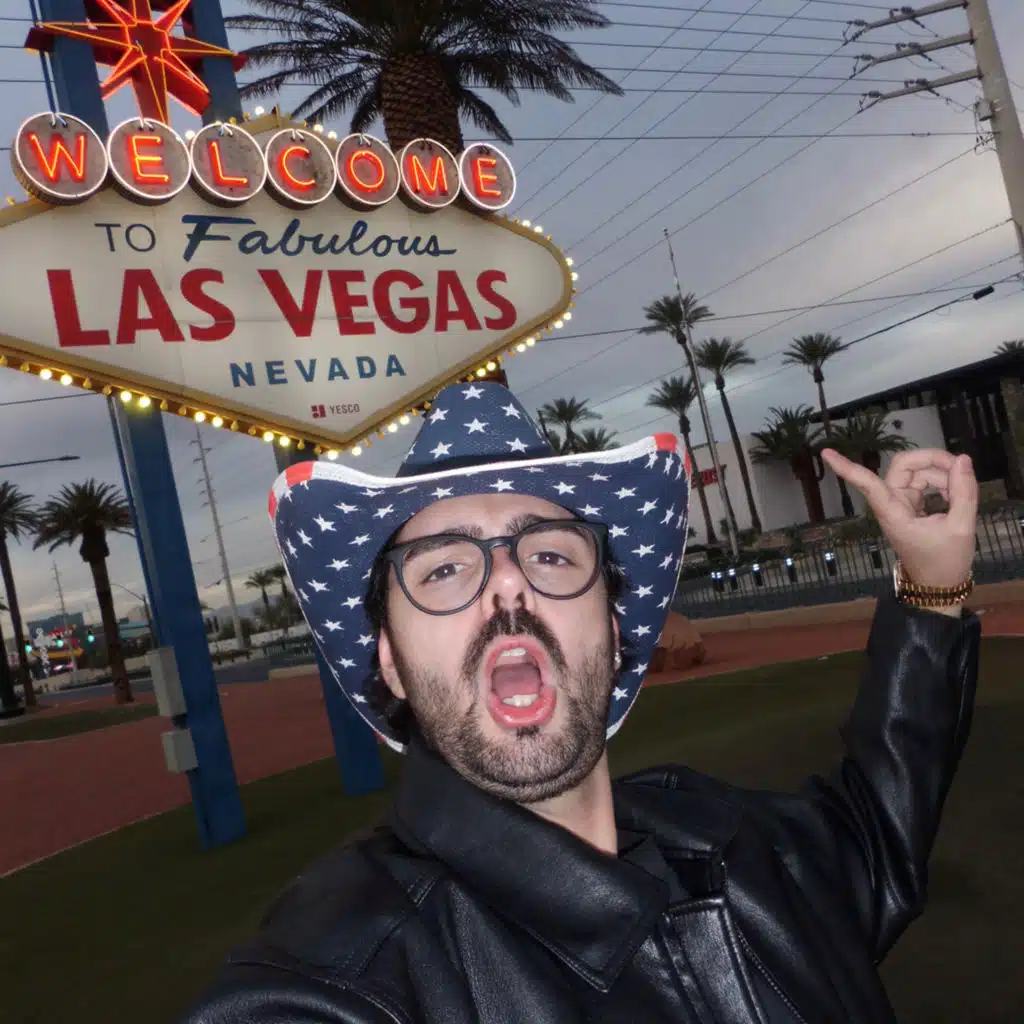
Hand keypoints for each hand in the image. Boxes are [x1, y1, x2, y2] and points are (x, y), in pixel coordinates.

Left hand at [821, 448, 976, 591]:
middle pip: (905, 465)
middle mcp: (891, 503)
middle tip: (960, 470)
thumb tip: (963, 460)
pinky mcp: (911, 505)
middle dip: (932, 461)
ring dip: (942, 475)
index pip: (866, 483)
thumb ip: (964, 492)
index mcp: (892, 512)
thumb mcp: (961, 527)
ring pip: (918, 472)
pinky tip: (956, 497)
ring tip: (961, 494)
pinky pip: (924, 483)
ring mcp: (900, 503)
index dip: (846, 467)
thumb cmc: (944, 561)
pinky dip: (942, 484)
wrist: (940, 584)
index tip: (825, 453)